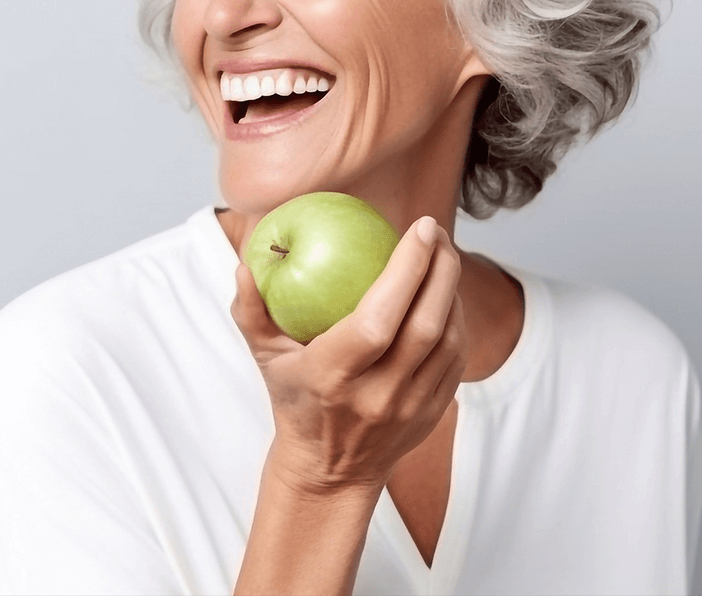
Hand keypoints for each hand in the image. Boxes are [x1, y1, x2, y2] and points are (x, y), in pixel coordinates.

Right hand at [231, 216, 466, 494]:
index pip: (378, 318)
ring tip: (443, 252)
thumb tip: (245, 265)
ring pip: (448, 340)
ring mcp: (411, 408)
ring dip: (451, 289)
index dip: (406, 270)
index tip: (418, 228)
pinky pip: (456, 357)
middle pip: (424, 325)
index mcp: (333, 375)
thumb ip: (250, 310)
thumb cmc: (295, 400)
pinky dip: (456, 318)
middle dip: (440, 268)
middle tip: (435, 229)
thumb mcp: (264, 358)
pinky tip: (446, 290)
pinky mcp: (434, 412)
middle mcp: (377, 395)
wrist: (330, 472)